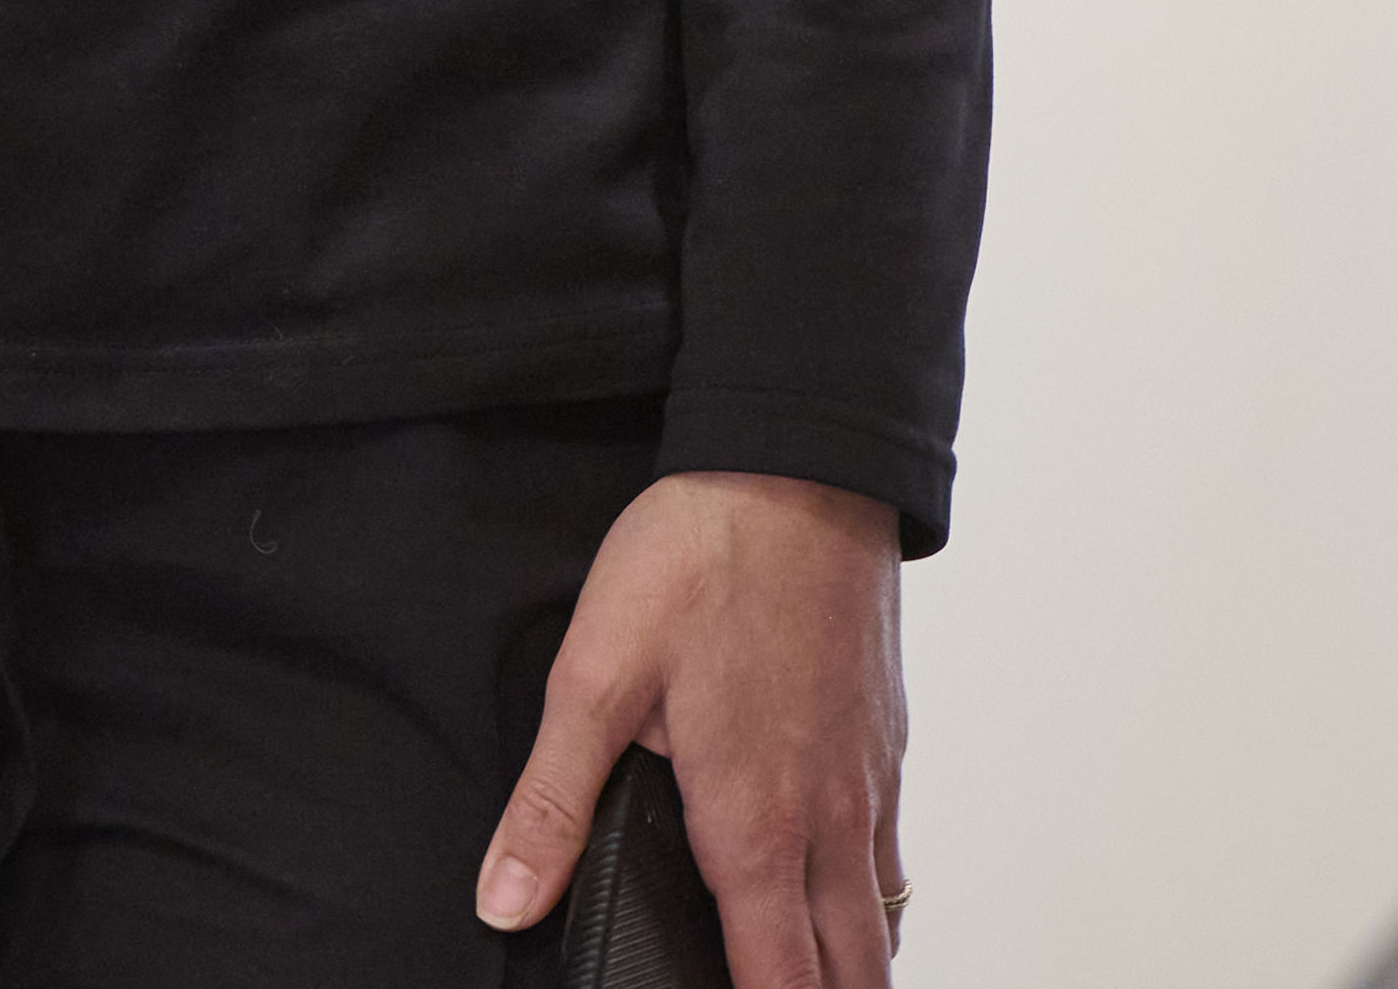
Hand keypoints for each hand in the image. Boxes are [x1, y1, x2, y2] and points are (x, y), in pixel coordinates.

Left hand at [473, 469, 907, 988]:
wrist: (801, 461)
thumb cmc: (701, 556)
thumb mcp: (596, 674)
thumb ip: (552, 804)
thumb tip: (505, 902)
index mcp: (756, 821)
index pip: (779, 980)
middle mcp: (830, 815)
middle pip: (853, 973)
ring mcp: (870, 778)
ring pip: (882, 919)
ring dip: (853, 967)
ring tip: (812, 982)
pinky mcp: (886, 736)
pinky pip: (892, 852)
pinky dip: (872, 901)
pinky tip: (838, 894)